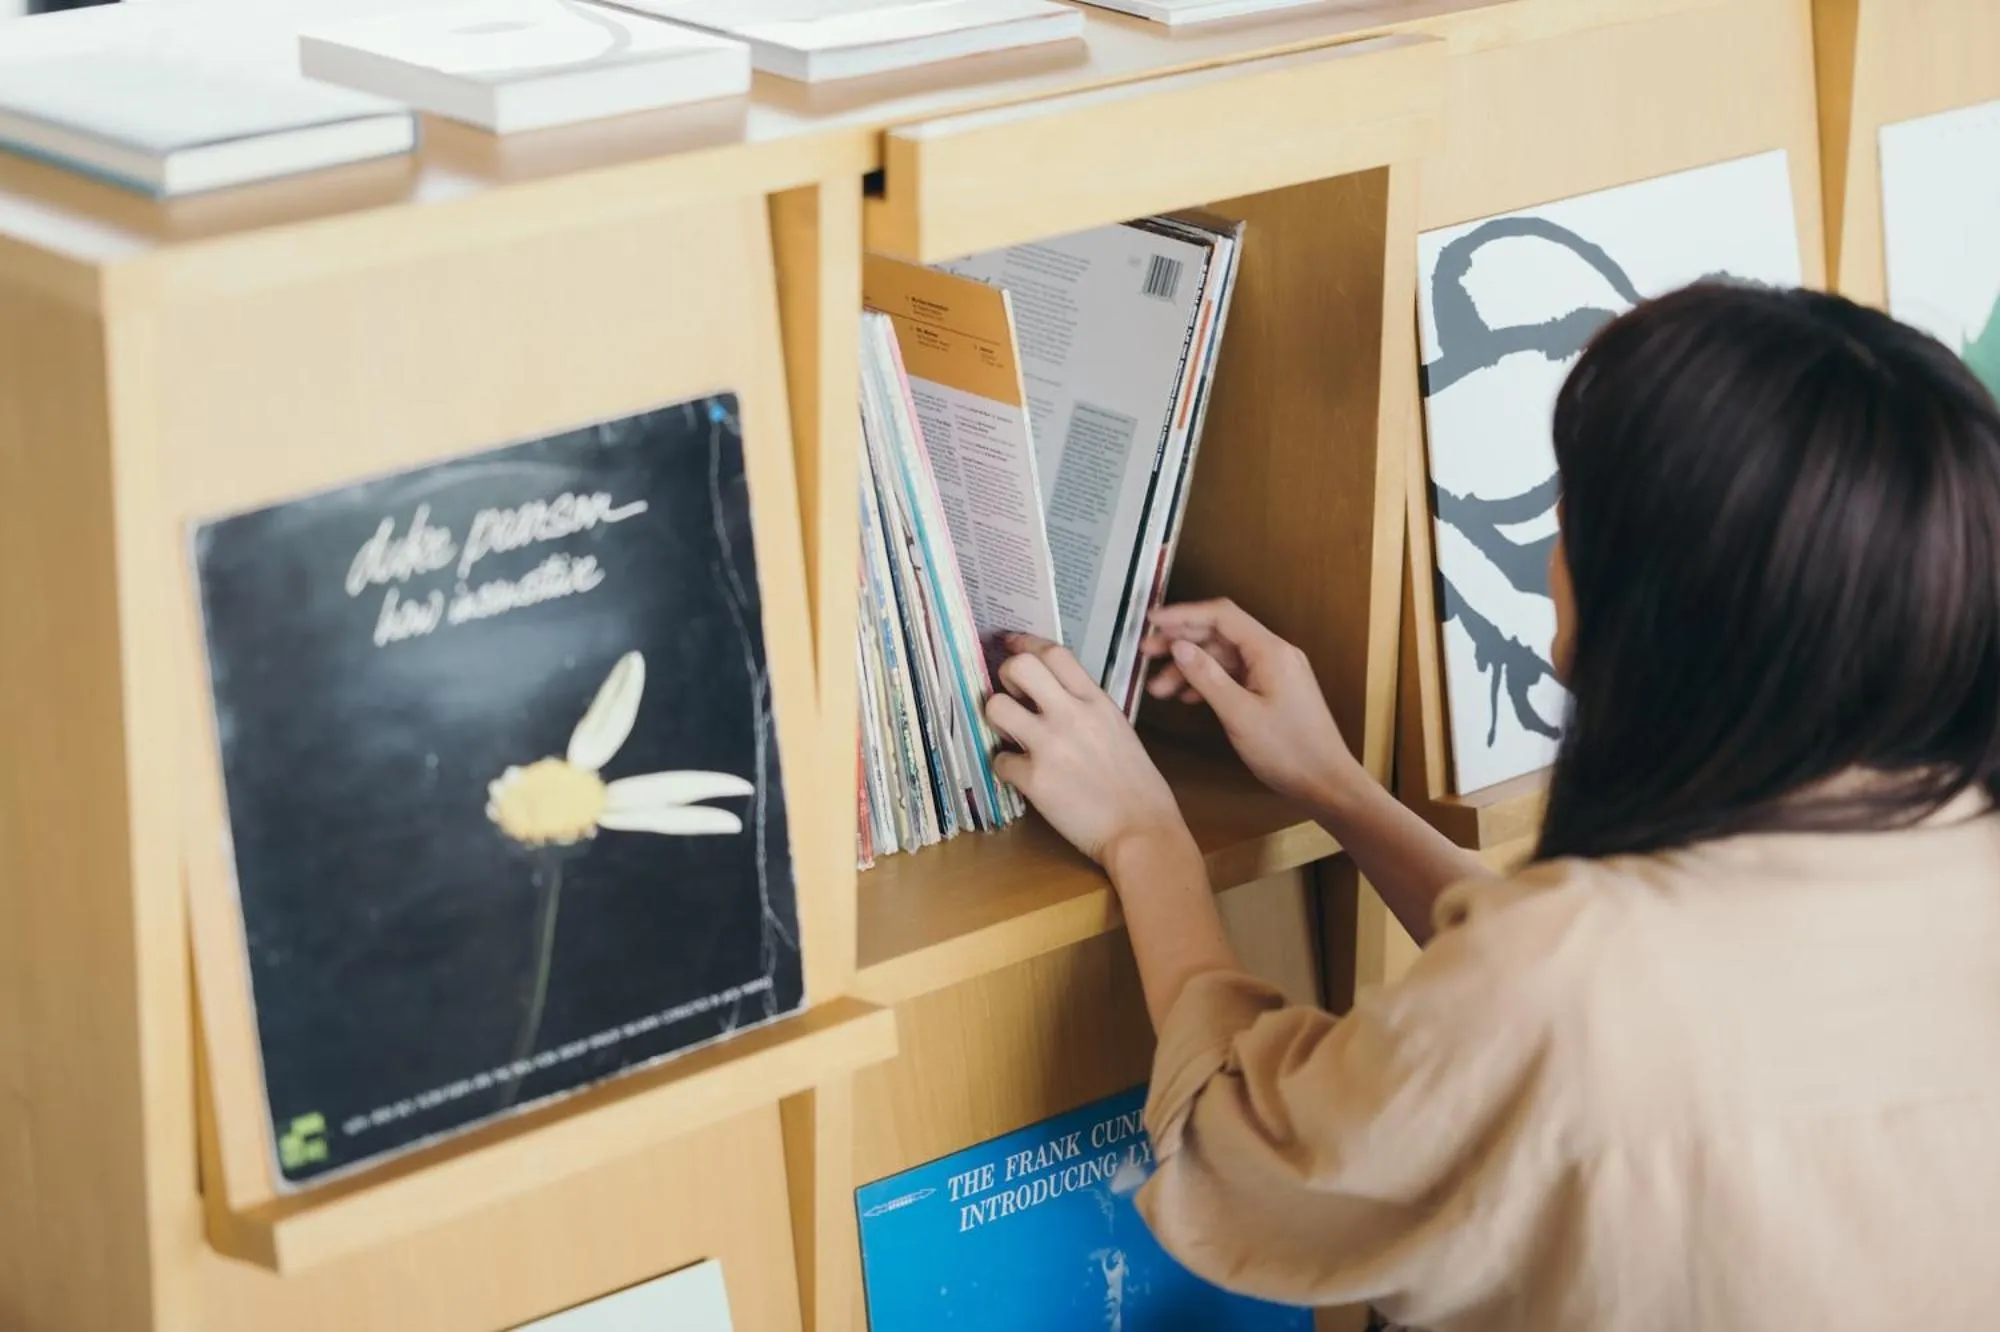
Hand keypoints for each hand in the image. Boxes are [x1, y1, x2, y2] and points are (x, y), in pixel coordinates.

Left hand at [985, 635, 1190, 866]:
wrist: (1142, 831)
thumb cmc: (1139, 786)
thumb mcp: (1120, 730)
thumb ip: (1089, 709)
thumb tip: (1058, 699)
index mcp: (1096, 701)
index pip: (1054, 653)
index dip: (1026, 643)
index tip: (1012, 644)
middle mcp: (1071, 715)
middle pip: (1019, 666)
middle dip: (1005, 674)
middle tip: (1011, 693)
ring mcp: (1050, 746)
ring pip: (996, 706)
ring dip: (996, 718)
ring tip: (1011, 733)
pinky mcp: (1034, 779)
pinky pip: (999, 760)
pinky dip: (1005, 768)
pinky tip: (1021, 775)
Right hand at [1140, 599, 1361, 806]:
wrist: (1327, 782)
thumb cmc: (1290, 751)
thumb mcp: (1239, 714)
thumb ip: (1207, 677)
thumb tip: (1179, 646)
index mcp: (1270, 651)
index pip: (1221, 616)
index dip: (1183, 614)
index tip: (1152, 621)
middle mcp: (1274, 654)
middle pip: (1220, 635)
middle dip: (1181, 641)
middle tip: (1146, 652)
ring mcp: (1275, 672)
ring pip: (1224, 658)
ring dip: (1191, 668)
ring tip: (1159, 688)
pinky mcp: (1273, 690)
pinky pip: (1235, 675)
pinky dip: (1210, 682)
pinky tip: (1188, 697)